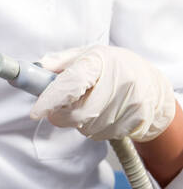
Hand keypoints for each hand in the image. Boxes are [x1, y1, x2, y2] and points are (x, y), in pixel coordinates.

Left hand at [29, 44, 175, 141]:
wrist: (152, 86)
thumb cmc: (114, 67)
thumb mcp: (89, 54)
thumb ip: (62, 62)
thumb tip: (37, 68)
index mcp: (100, 61)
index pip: (72, 82)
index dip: (51, 99)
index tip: (36, 112)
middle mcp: (117, 82)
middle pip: (76, 114)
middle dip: (61, 114)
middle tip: (64, 105)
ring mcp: (128, 104)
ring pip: (86, 127)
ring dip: (79, 120)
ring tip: (92, 103)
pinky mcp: (134, 122)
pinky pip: (99, 134)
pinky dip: (94, 127)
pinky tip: (105, 112)